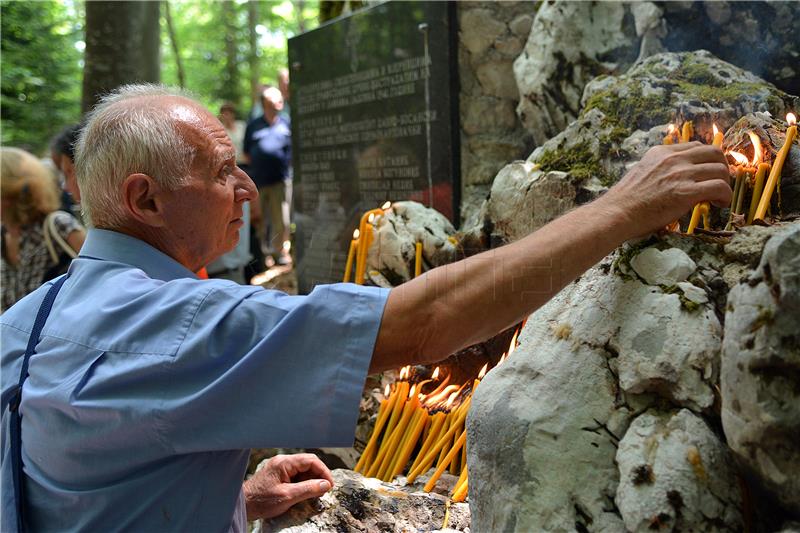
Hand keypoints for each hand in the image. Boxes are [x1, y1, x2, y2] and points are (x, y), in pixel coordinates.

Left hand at [243, 453, 333, 520]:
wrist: (242, 505)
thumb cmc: (262, 501)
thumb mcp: (287, 497)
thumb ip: (308, 489)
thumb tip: (326, 485)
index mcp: (284, 463)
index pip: (311, 461)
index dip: (324, 472)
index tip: (330, 485)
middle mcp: (283, 461)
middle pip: (308, 463)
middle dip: (319, 476)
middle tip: (324, 490)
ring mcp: (280, 468)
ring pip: (303, 470)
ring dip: (311, 480)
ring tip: (315, 494)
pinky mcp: (279, 475)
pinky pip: (296, 475)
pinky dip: (303, 483)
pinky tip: (305, 493)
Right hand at [601, 142, 730, 237]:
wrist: (617, 213)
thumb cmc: (626, 200)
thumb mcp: (642, 172)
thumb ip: (661, 169)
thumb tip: (675, 178)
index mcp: (661, 152)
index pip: (697, 146)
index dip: (708, 159)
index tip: (709, 172)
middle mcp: (673, 158)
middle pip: (714, 152)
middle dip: (722, 167)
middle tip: (720, 182)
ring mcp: (680, 174)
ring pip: (720, 170)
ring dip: (724, 184)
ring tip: (718, 198)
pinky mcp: (686, 192)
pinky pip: (720, 187)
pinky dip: (725, 196)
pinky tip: (719, 204)